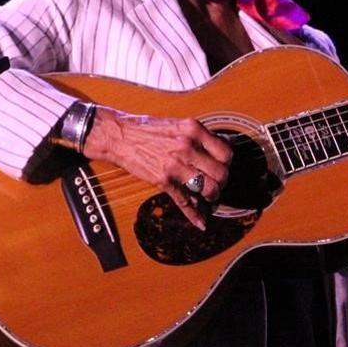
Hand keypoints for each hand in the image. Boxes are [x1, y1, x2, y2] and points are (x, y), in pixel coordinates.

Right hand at [82, 108, 231, 229]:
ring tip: (210, 196)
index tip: (224, 165)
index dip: (227, 162)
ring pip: (208, 188)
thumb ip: (200, 136)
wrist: (119, 135)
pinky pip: (184, 201)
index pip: (225, 152)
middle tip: (218, 183)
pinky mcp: (163, 180)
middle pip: (220, 173)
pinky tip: (201, 222)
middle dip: (222, 182)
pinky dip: (194, 215)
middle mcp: (187, 147)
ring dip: (212, 196)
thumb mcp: (179, 124)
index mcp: (193, 130)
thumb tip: (224, 145)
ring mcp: (175, 165)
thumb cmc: (147, 128)